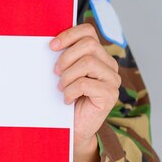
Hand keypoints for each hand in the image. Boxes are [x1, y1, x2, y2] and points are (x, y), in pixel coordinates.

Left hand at [50, 23, 120, 161]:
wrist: (73, 129)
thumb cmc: (66, 100)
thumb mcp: (63, 74)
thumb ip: (63, 58)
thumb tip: (48, 42)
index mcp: (98, 55)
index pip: (88, 31)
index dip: (69, 34)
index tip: (51, 46)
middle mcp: (109, 65)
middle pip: (89, 44)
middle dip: (66, 57)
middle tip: (55, 73)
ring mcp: (112, 80)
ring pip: (88, 62)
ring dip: (68, 76)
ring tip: (61, 88)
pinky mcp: (110, 95)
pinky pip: (86, 83)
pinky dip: (71, 91)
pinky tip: (67, 100)